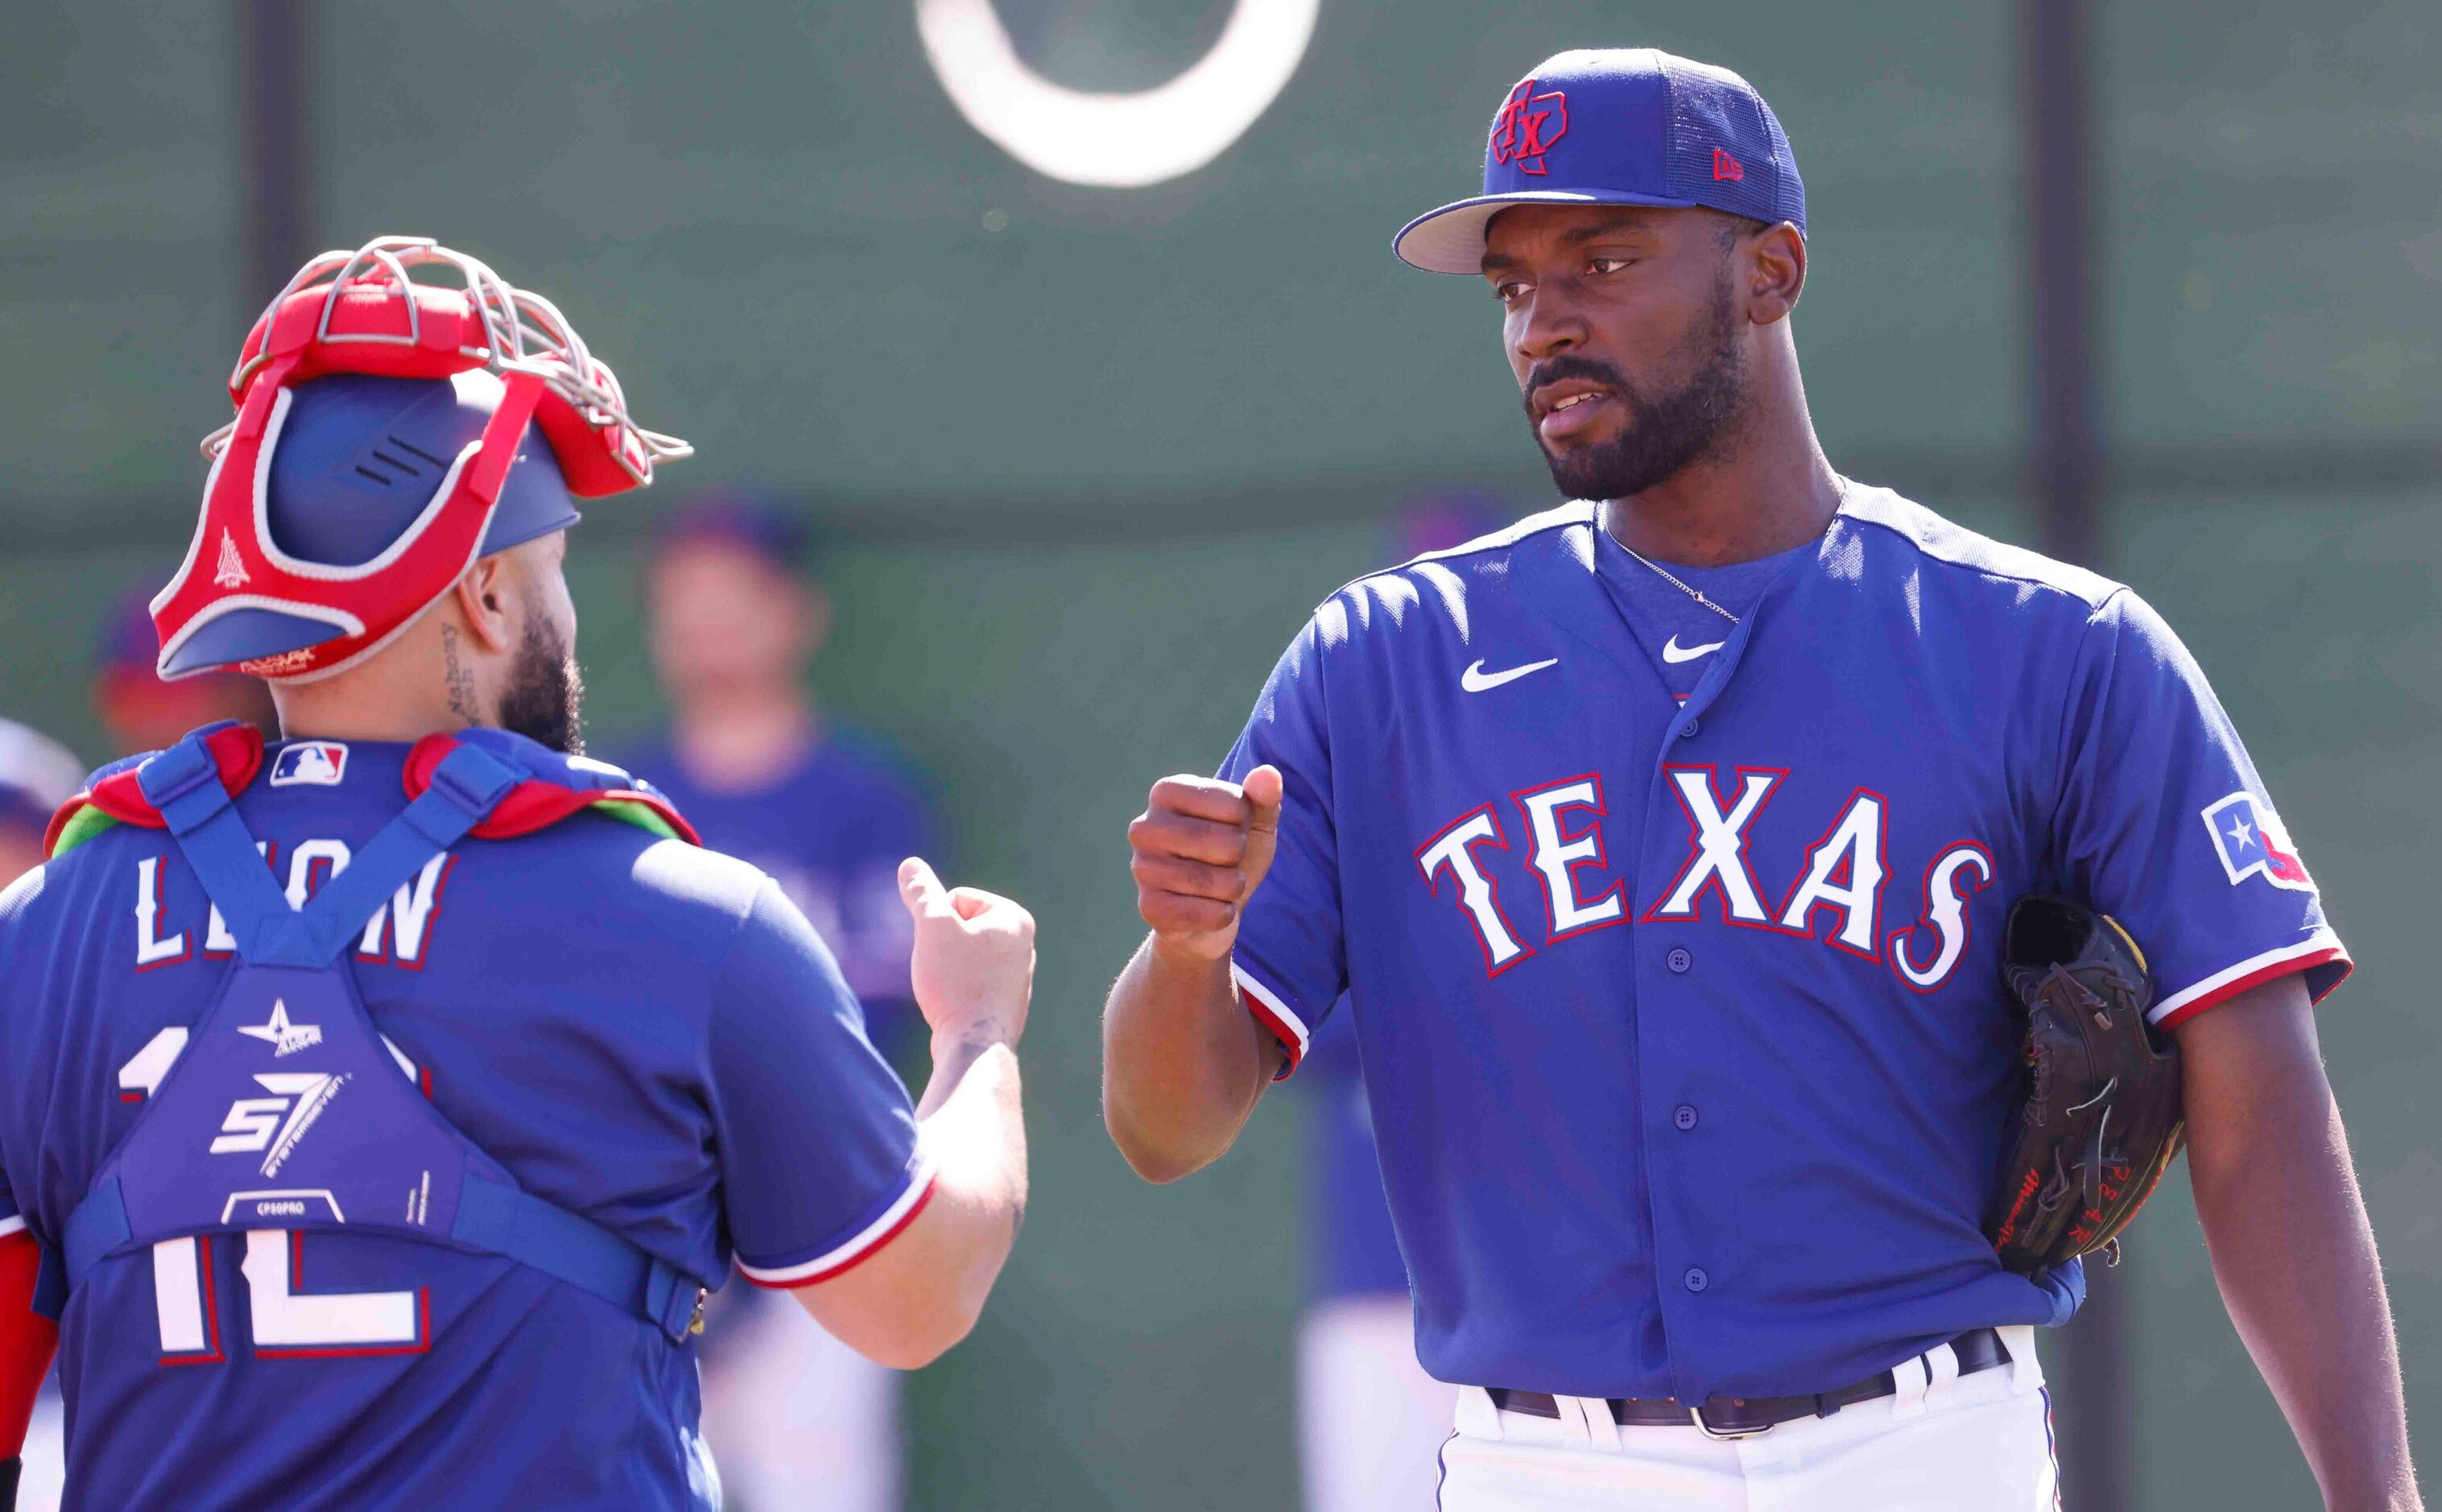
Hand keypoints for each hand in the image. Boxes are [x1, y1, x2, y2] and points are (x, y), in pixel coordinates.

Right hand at [898, 857, 1034, 1049]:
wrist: (974, 1046)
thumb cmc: (957, 984)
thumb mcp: (933, 927)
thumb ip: (922, 894)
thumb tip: (911, 866)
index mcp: (1015, 919)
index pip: (956, 899)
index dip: (937, 922)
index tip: (946, 951)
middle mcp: (1022, 944)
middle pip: (958, 926)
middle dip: (941, 946)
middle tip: (947, 974)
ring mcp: (1015, 974)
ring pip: (959, 955)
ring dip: (944, 968)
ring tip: (952, 991)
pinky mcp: (1002, 1000)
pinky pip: (966, 980)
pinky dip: (953, 990)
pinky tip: (956, 1008)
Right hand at [1127, 766, 1282, 963]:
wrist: (1208, 911)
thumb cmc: (1230, 855)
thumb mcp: (1254, 823)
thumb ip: (1263, 797)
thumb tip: (1268, 775)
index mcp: (1166, 792)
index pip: (1235, 804)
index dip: (1246, 823)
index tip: (1230, 830)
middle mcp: (1144, 826)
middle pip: (1225, 843)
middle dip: (1238, 858)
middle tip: (1224, 862)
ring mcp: (1142, 868)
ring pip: (1217, 882)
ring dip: (1232, 888)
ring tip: (1218, 886)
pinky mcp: (1149, 907)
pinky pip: (1207, 913)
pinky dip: (1222, 915)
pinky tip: (1209, 909)